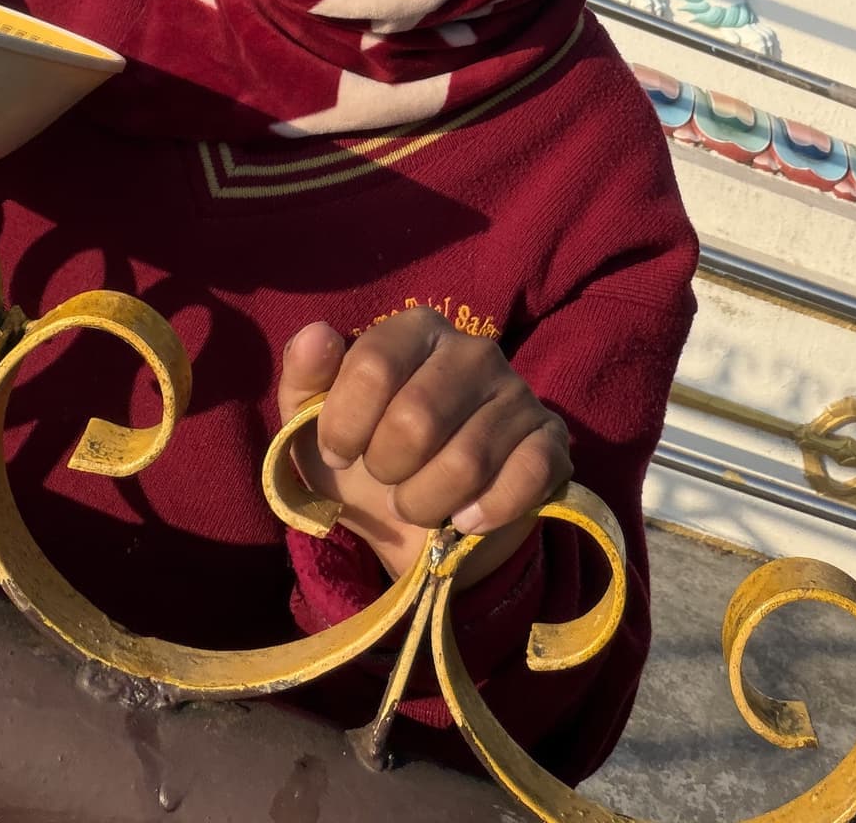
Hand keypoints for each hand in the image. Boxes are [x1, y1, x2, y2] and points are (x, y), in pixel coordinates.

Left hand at [276, 311, 569, 582]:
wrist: (422, 526)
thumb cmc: (365, 462)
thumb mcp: (315, 429)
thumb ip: (305, 380)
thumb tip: (316, 335)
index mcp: (417, 329)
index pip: (373, 366)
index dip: (344, 427)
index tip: (340, 453)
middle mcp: (474, 349)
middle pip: (417, 419)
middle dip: (387, 471)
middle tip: (388, 480)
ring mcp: (518, 393)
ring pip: (465, 461)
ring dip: (426, 502)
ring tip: (419, 503)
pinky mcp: (550, 440)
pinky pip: (523, 477)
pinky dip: (484, 513)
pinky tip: (465, 519)